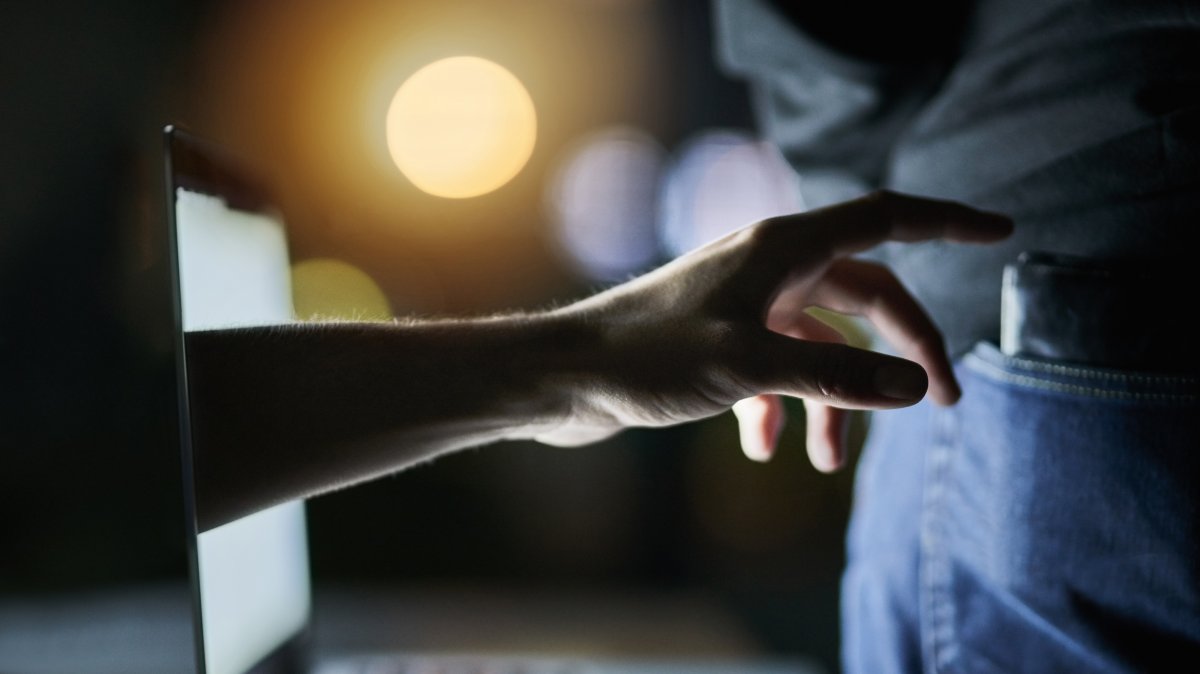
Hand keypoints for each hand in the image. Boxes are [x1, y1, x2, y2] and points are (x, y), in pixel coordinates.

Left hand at [537, 191, 1011, 469]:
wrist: (561, 379)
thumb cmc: (645, 359)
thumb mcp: (752, 367)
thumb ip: (838, 375)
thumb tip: (917, 386)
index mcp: (782, 248)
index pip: (885, 219)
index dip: (947, 223)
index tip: (1001, 233)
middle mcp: (766, 267)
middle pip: (865, 294)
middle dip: (904, 347)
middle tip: (943, 401)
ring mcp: (742, 303)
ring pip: (819, 343)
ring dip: (836, 399)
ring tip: (831, 464)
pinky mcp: (717, 341)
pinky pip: (776, 369)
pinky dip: (783, 409)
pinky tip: (763, 450)